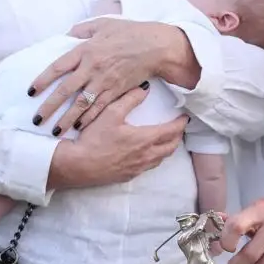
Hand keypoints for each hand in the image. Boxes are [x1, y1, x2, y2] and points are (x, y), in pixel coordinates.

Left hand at [29, 19, 186, 132]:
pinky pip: (99, 108)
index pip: (58, 67)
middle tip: (36, 120)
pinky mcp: (117, 91)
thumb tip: (66, 35)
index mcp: (86, 50)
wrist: (156, 46)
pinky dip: (88, 119)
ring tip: (55, 132)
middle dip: (49, 107)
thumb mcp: (103, 24)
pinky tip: (79, 128)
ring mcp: (104, 81)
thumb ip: (82, 30)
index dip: (42, 80)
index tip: (31, 92)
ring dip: (67, 119)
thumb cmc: (130, 32)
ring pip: (81, 105)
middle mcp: (92, 68)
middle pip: (66, 91)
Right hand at [47, 87, 187, 188]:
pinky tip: (148, 153)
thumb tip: (145, 88)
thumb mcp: (111, 113)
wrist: (78, 165)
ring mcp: (137, 168)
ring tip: (167, 139)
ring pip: (160, 159)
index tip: (185, 118)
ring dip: (167, 148)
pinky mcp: (128, 176)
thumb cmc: (93, 138)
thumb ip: (130, 99)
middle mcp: (145, 156)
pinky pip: (149, 167)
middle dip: (178, 137)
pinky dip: (155, 158)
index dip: (180, 124)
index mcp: (144, 139)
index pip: (171, 131)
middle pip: (170, 147)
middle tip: (179, 128)